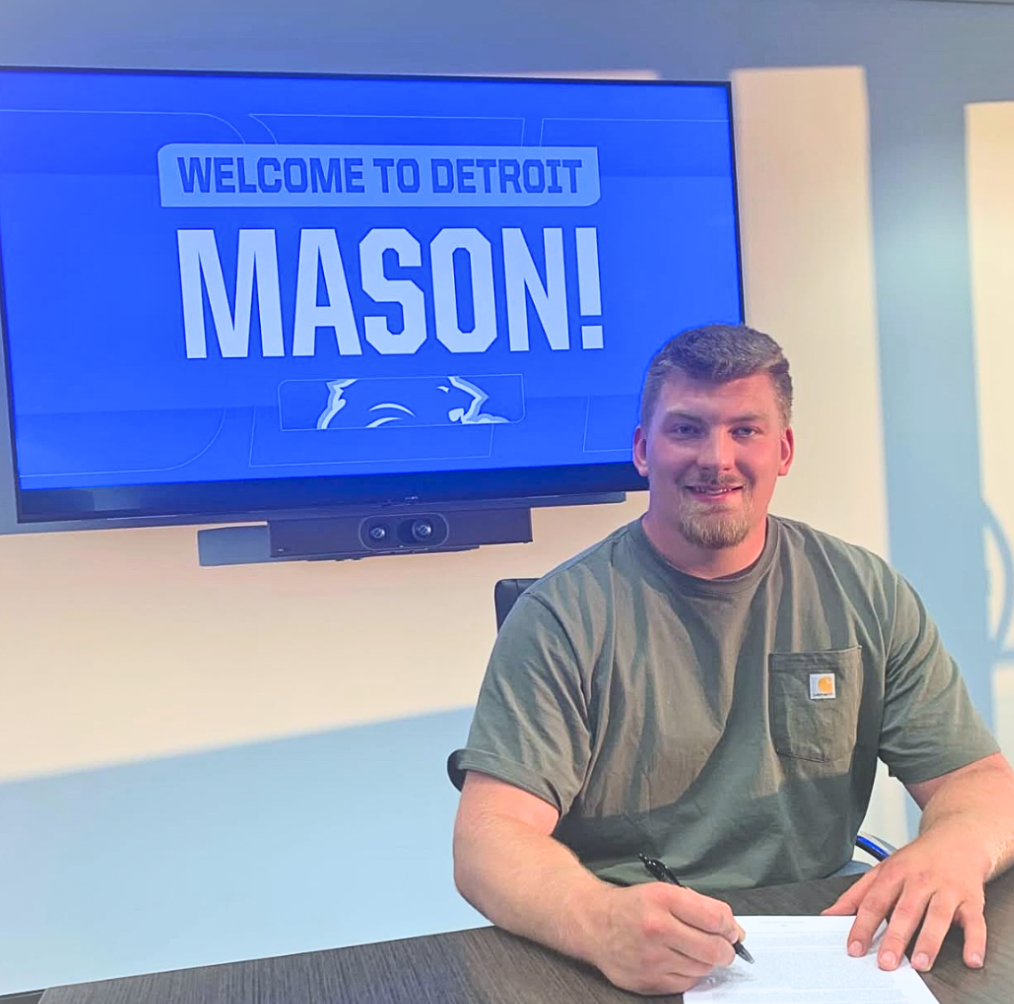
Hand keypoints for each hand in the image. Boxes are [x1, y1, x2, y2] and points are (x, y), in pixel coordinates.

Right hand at [589, 882, 745, 994]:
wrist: (593, 923)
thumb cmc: (632, 906)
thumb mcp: (663, 891)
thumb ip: (699, 907)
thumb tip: (734, 930)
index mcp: (662, 899)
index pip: (715, 918)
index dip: (730, 926)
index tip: (732, 930)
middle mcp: (657, 928)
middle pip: (714, 949)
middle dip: (726, 950)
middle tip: (723, 946)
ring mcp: (652, 958)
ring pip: (702, 968)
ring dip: (706, 961)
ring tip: (694, 950)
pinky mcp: (648, 981)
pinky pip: (686, 983)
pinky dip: (690, 973)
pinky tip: (680, 960)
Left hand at [821, 827, 988, 972]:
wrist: (957, 839)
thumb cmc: (917, 860)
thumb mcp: (883, 870)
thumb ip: (857, 895)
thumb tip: (830, 914)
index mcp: (894, 874)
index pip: (874, 902)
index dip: (863, 926)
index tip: (854, 948)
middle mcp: (920, 881)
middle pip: (905, 911)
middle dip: (895, 937)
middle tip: (886, 962)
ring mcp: (947, 890)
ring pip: (938, 916)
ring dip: (929, 941)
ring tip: (920, 963)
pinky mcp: (972, 900)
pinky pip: (975, 923)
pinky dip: (975, 942)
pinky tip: (971, 959)